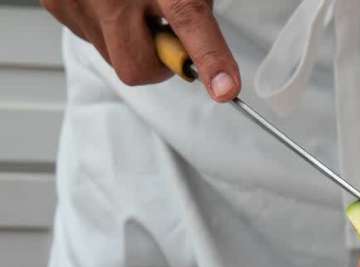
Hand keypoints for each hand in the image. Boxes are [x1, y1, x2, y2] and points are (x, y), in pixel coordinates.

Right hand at [42, 0, 239, 100]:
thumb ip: (196, 10)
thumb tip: (211, 60)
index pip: (189, 20)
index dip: (210, 58)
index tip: (225, 88)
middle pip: (138, 66)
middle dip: (157, 60)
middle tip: (165, 32)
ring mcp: (76, 0)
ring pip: (114, 57)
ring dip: (132, 43)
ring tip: (132, 5)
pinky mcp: (56, 5)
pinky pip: (92, 40)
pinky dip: (107, 29)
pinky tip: (111, 2)